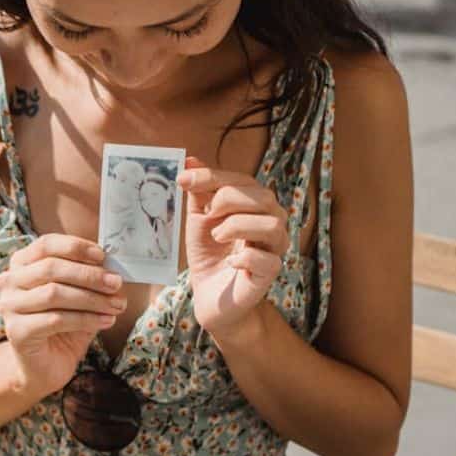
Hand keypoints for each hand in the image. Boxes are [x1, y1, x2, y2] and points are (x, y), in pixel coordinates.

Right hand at [0, 234, 125, 397]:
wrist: (44, 366)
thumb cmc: (62, 326)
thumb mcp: (77, 295)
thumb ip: (88, 279)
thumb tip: (113, 267)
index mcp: (21, 265)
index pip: (46, 244)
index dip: (75, 247)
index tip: (103, 256)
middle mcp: (10, 283)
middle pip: (51, 268)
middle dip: (89, 275)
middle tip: (116, 283)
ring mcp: (10, 307)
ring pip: (54, 293)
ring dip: (91, 298)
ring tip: (116, 305)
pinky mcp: (17, 332)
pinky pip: (56, 319)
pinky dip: (86, 319)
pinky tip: (106, 321)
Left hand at [179, 157, 286, 339]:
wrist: (210, 297)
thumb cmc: (209, 255)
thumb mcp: (199, 220)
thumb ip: (199, 192)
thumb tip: (191, 158)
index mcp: (255, 206)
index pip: (242, 180)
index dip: (212, 176)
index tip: (182, 180)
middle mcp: (270, 223)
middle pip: (263, 197)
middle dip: (229, 199)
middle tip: (207, 215)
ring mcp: (274, 249)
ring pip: (272, 224)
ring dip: (238, 226)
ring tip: (217, 236)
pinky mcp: (270, 275)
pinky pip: (267, 259)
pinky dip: (245, 256)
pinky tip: (230, 261)